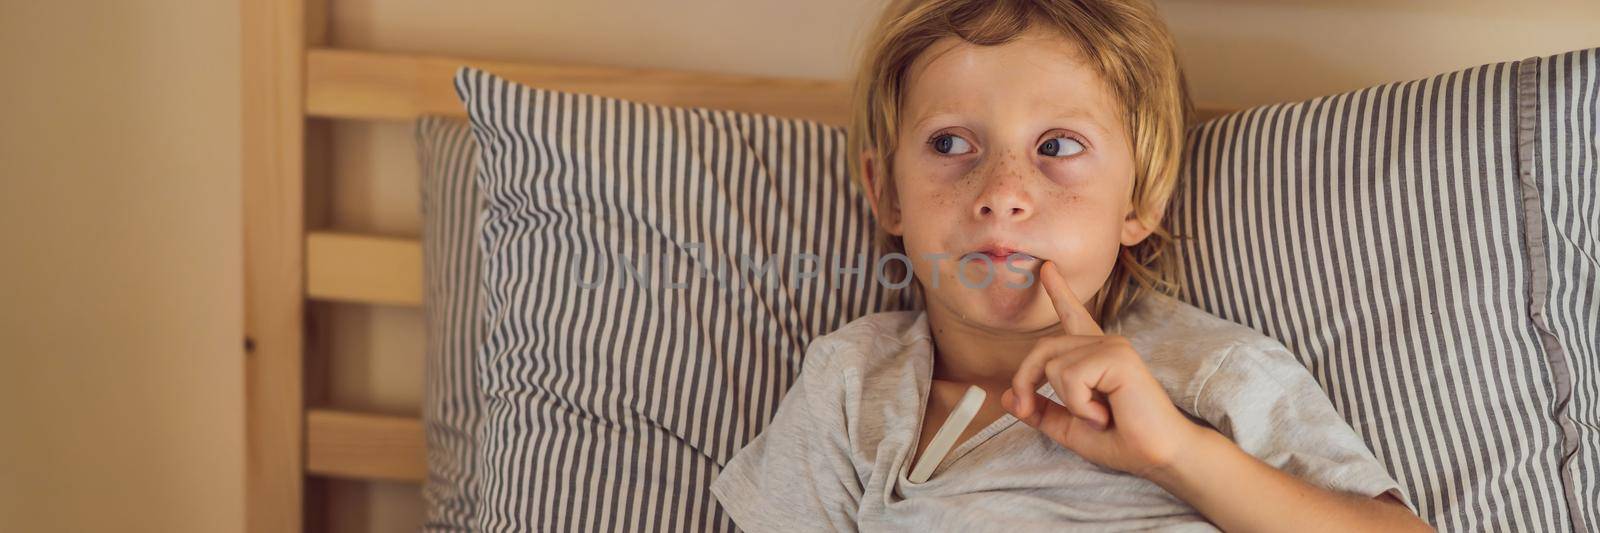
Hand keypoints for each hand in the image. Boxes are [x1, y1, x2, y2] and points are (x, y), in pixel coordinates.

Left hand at [1000, 260, 1206, 478]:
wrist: (1157, 456)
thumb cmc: (1121, 441)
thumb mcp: (1070, 427)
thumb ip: (1040, 411)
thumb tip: (1007, 396)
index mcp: (1094, 357)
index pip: (1072, 317)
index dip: (1058, 292)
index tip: (1047, 268)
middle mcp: (1104, 344)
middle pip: (1042, 349)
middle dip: (1026, 382)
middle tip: (1030, 410)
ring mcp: (1113, 346)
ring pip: (1053, 367)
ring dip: (1069, 403)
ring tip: (1100, 417)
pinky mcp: (1118, 356)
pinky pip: (1071, 376)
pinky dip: (1081, 406)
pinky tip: (1106, 414)